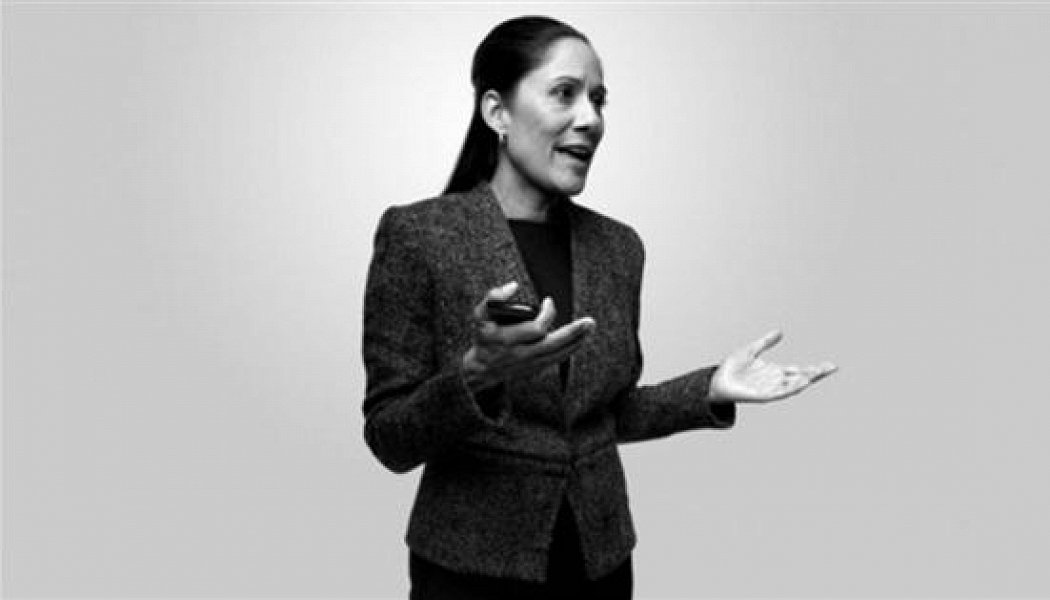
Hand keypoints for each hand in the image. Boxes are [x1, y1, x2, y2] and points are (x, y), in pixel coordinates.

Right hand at [461, 281, 595, 390]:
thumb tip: (513, 286)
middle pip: (553, 345)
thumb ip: (493, 298)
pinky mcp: (536, 368)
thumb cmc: (483, 339)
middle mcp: (521, 354)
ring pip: (559, 354)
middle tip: (589, 322)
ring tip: (589, 328)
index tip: (548, 302)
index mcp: (507, 339)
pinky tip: (579, 340)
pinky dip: (570, 349)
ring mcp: (530, 364)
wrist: (481, 370)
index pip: (535, 328)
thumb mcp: (480, 316)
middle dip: (573, 332)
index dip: (546, 313)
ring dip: (576, 341)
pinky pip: (558, 359)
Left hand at [709, 330, 836, 403]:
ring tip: (816, 375)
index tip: (831, 365)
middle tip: (832, 367)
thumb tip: (780, 332)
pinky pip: (779, 393)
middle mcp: (776, 381)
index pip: (800, 369)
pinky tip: (799, 383)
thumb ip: (765, 342)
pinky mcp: (762, 396)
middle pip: (800, 377)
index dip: (815, 368)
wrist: (716, 381)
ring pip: (792, 386)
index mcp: (775, 371)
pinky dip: (790, 388)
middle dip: (816, 374)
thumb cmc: (732, 368)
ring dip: (804, 381)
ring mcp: (770, 389)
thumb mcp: (751, 350)